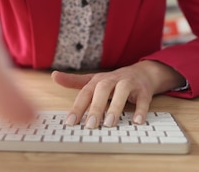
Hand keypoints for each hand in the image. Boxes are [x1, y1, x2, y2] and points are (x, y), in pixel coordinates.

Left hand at [51, 60, 183, 127]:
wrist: (143, 72)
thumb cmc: (114, 81)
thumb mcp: (94, 80)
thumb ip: (74, 81)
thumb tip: (54, 76)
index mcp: (99, 80)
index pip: (86, 92)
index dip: (78, 107)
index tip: (70, 122)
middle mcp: (113, 79)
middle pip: (102, 89)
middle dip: (96, 107)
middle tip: (90, 125)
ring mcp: (129, 84)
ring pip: (122, 91)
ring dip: (115, 107)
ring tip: (109, 124)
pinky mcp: (144, 90)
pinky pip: (143, 99)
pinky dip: (140, 110)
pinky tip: (136, 122)